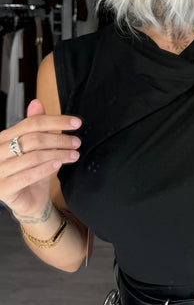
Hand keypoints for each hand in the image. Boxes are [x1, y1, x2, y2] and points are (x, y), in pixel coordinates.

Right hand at [0, 99, 80, 220]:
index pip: (31, 123)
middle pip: (33, 139)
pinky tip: (59, 165)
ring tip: (74, 154)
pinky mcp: (3, 189)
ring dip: (58, 154)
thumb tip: (36, 102)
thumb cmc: (32, 171)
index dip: (55, 121)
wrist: (28, 202)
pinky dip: (45, 169)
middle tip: (76, 142)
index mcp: (4, 138)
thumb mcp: (37, 148)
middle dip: (59, 139)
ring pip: (33, 157)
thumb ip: (36, 126)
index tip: (76, 123)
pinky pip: (27, 176)